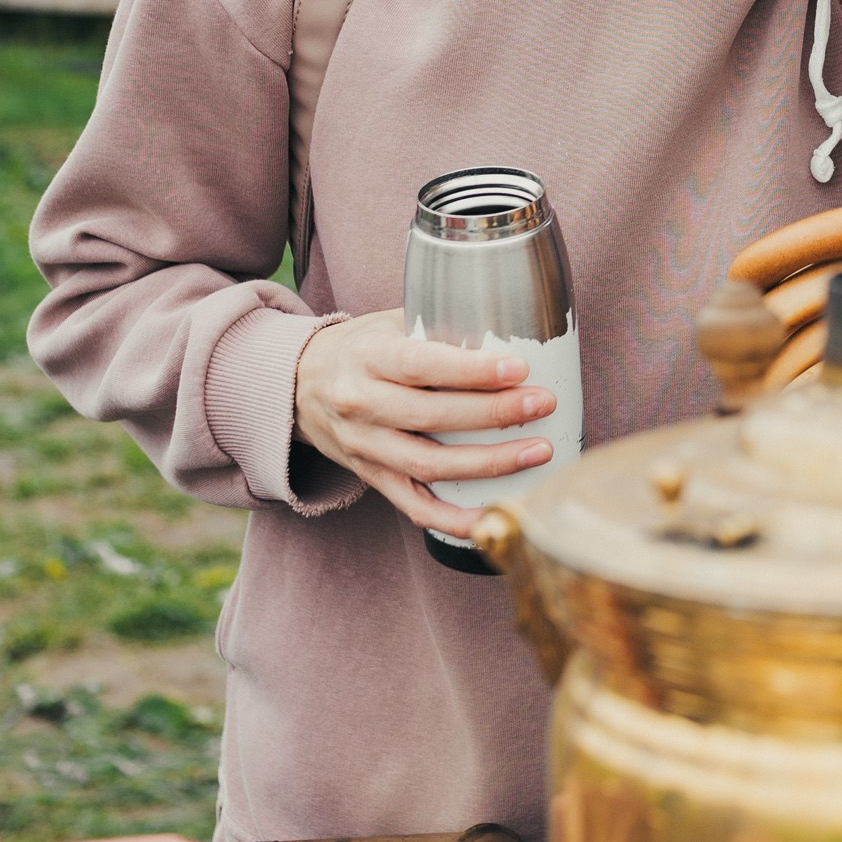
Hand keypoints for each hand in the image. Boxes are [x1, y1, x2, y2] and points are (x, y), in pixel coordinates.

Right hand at [294, 308, 555, 532]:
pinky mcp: (370, 478)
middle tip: (544, 404)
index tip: (519, 368)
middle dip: (495, 414)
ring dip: (489, 464)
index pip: (422, 366)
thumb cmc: (361, 347)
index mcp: (368, 357)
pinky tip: (496, 511)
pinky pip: (414, 507)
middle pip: (432, 417)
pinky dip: (456, 519)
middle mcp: (360, 404)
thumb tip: (511, 330)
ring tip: (539, 451)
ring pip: (429, 466)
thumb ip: (439, 326)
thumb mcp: (389, 322)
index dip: (471, 370)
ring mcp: (363, 447)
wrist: (297, 385)